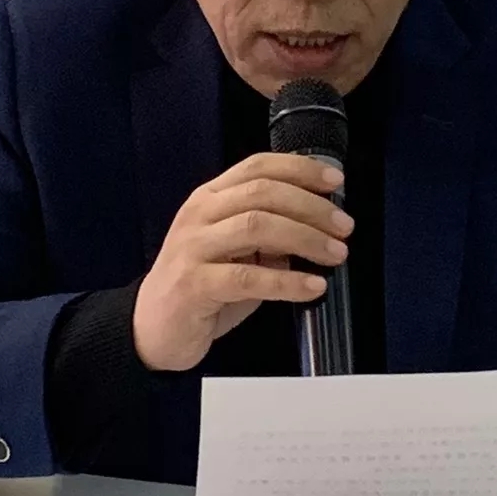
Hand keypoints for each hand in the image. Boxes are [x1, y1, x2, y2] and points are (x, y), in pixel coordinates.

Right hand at [133, 153, 352, 371]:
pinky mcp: (194, 285)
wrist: (151, 329)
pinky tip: (314, 286)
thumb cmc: (202, 286)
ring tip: (337, 254)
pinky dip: (287, 281)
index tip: (335, 182)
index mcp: (210, 198)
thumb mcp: (235, 250)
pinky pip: (248, 278)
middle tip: (345, 227)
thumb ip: (268, 233)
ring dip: (305, 238)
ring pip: (257, 227)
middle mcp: (199, 214)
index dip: (299, 169)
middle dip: (311, 207)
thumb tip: (318, 224)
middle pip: (262, 193)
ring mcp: (193, 248)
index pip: (257, 166)